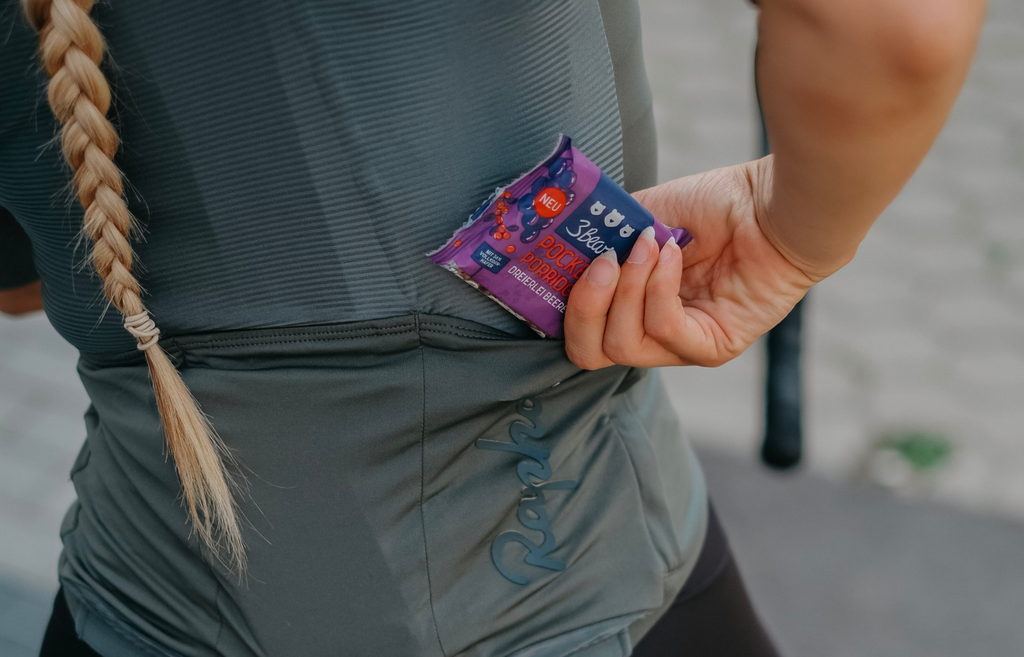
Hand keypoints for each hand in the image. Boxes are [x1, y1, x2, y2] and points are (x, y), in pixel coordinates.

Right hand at [563, 157, 817, 368]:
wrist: (775, 202)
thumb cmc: (720, 205)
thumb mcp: (644, 216)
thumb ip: (604, 237)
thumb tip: (567, 247)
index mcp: (632, 307)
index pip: (580, 330)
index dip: (561, 304)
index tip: (553, 265)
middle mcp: (653, 334)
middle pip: (588, 353)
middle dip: (584, 306)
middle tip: (600, 262)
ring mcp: (682, 346)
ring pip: (622, 344)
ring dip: (628, 288)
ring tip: (649, 245)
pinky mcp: (712, 348)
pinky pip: (663, 329)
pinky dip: (660, 288)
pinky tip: (673, 254)